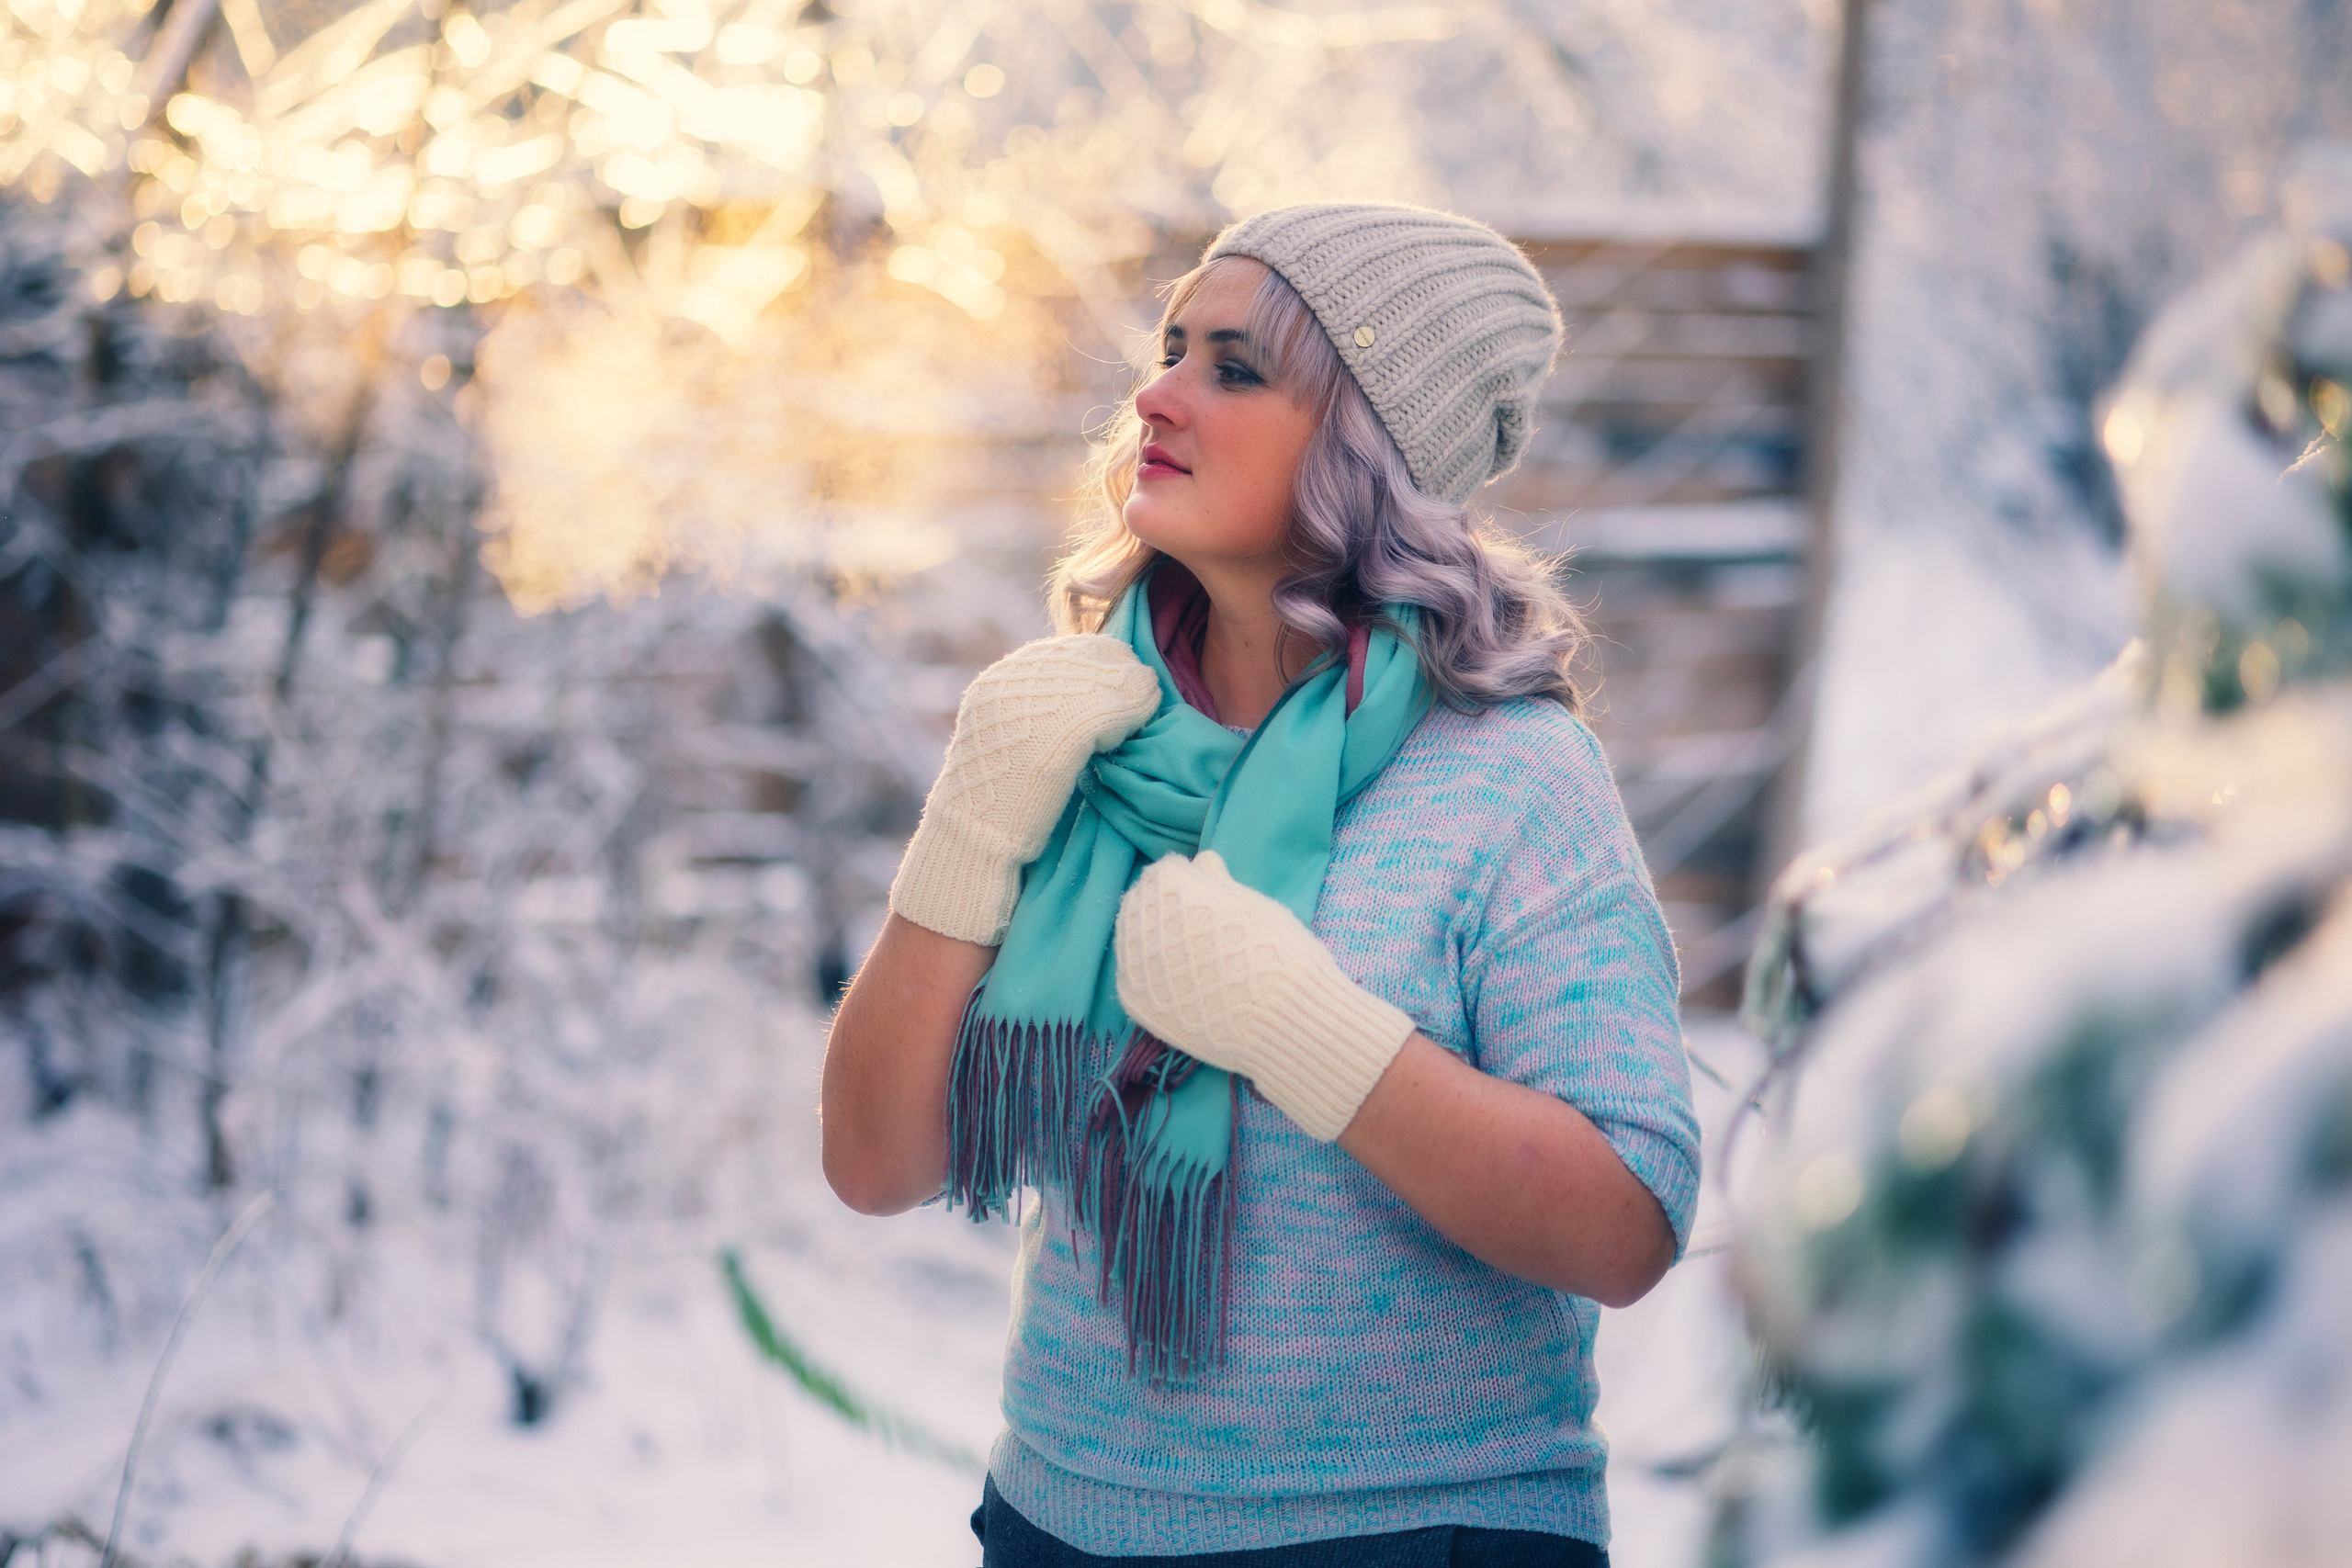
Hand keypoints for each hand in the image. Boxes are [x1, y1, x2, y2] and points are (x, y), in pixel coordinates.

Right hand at [890, 635, 1159, 944]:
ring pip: (1107, 678)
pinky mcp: (1063, 728)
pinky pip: (1114, 708)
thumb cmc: (997, 813)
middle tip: (1144, 692)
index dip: (1100, 665)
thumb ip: (1040, 716)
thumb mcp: (1012, 748)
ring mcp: (1038, 702)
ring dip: (1132, 692)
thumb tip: (1089, 698)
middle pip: (1090, 657)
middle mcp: (1012, 681)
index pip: (1067, 652)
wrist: (975, 847)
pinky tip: (1136, 729)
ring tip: (1146, 707)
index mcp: (997, 683)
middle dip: (1120, 675)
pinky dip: (1132, 714)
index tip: (1122, 684)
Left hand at [1114, 851, 1415, 1140]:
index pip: (1165, 873)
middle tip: (1200, 930)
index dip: (1191, 883)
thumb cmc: (1276, 951)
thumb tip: (1200, 863)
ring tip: (1193, 957)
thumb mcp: (1250, 900)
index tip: (1211, 900)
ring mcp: (1133, 963)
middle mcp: (1142, 920)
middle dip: (1167, 910)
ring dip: (1156, 942)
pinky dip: (1153, 976)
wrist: (1281, 1018)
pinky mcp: (1134, 1000)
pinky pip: (1134, 976)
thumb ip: (1215, 877)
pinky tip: (1182, 983)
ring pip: (1134, 939)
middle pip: (1142, 903)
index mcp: (1170, 885)